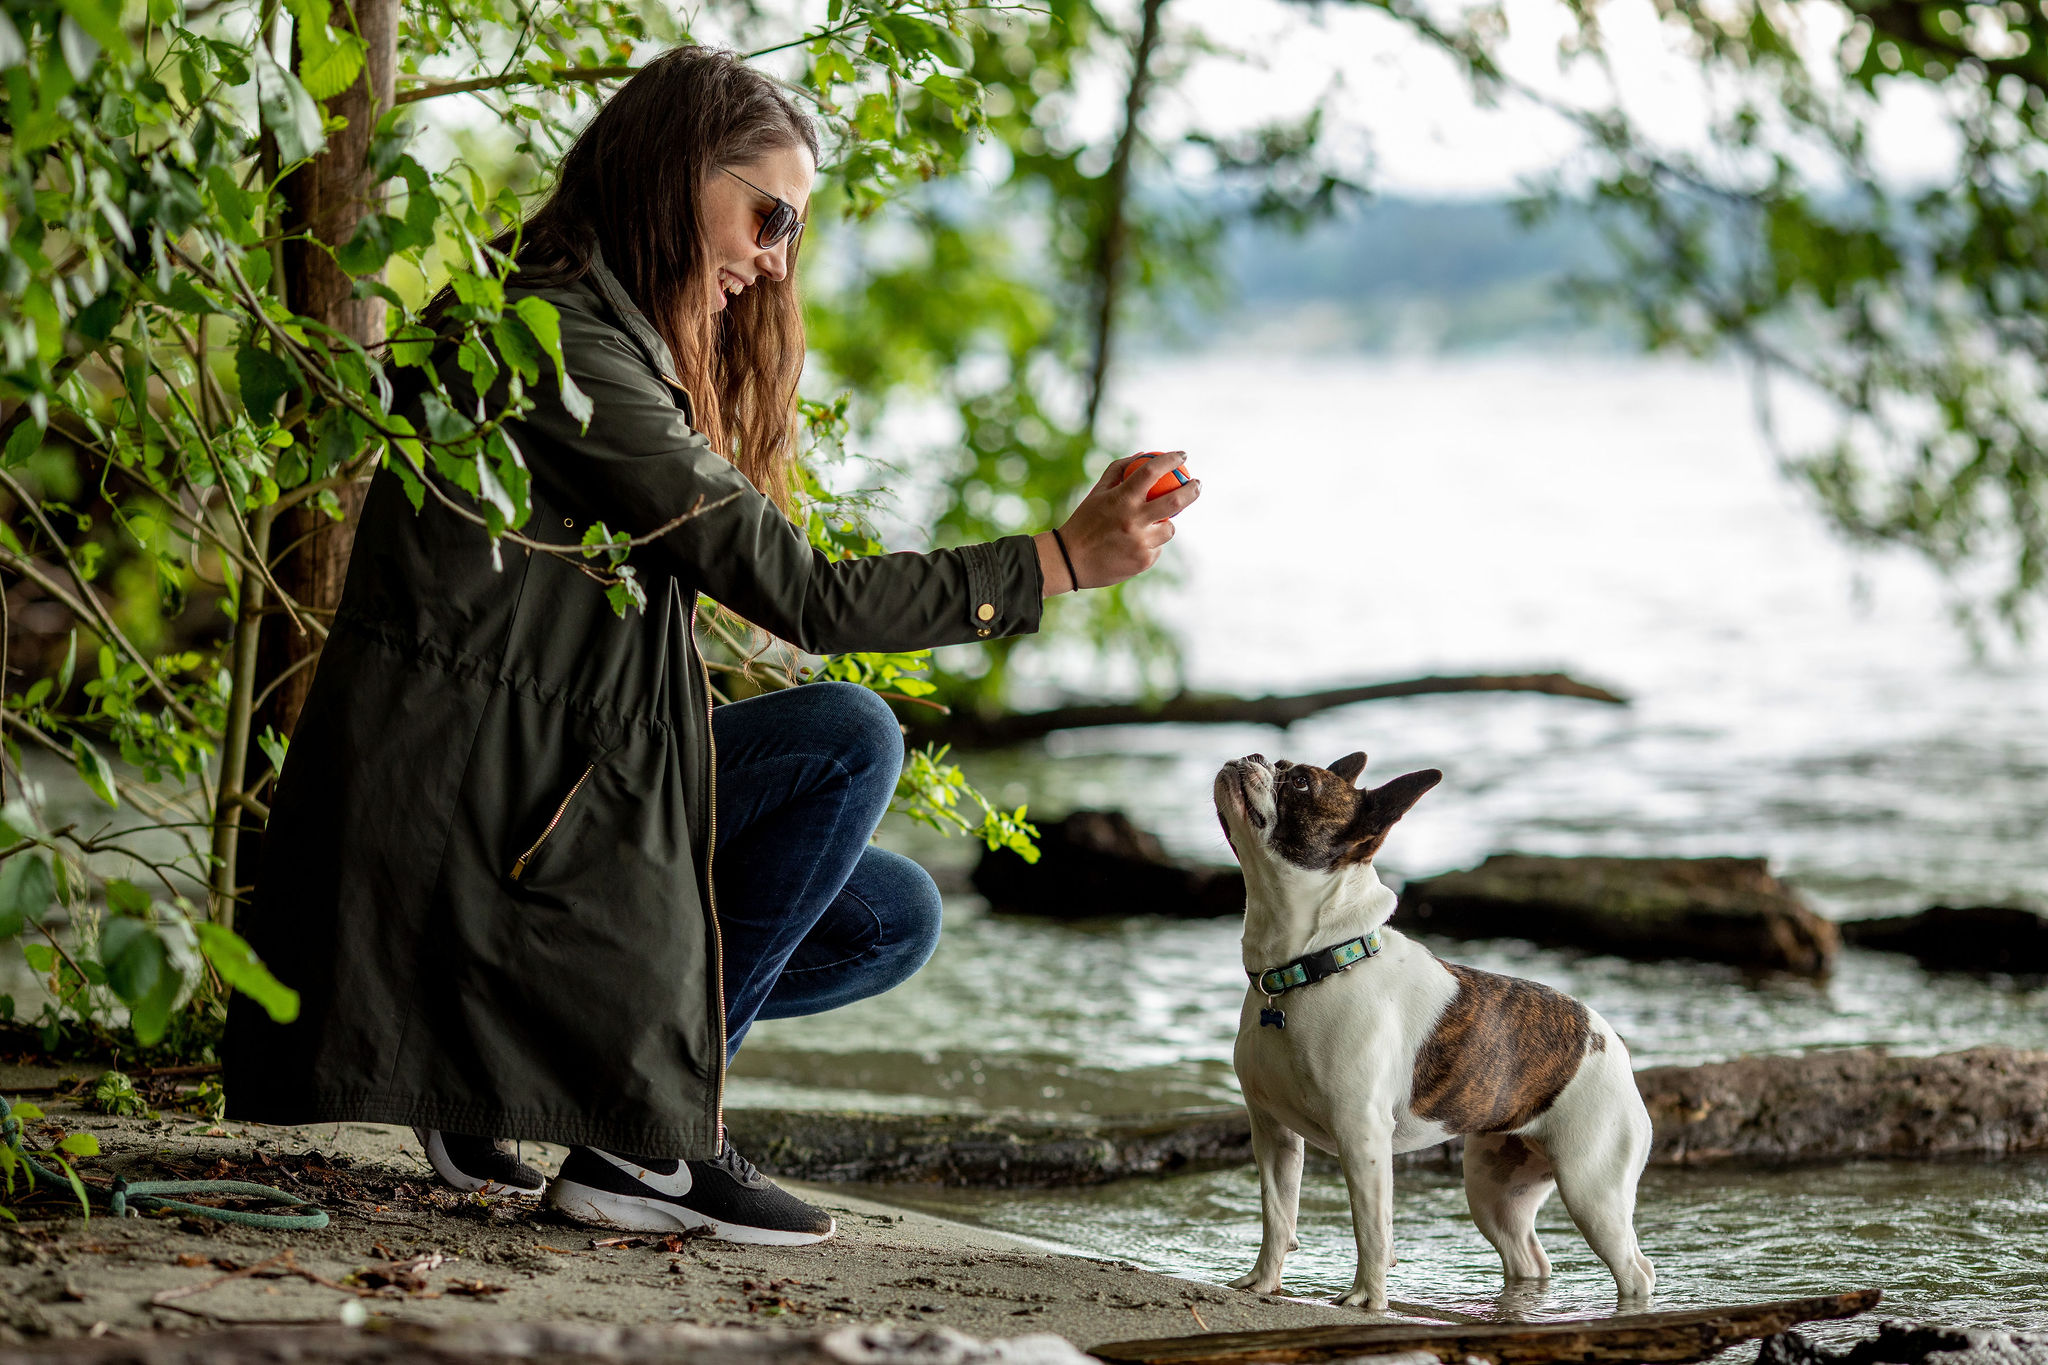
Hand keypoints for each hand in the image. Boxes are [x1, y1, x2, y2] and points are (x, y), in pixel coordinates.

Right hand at [1037, 450, 1199, 595]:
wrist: (1070, 561)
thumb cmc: (1085, 521)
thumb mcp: (1098, 492)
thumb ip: (1119, 470)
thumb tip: (1144, 454)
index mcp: (1121, 499)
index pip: (1152, 472)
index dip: (1171, 459)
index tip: (1183, 455)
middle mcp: (1133, 520)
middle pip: (1176, 501)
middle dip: (1192, 490)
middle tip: (1196, 484)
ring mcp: (1140, 543)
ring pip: (1169, 528)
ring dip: (1165, 523)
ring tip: (1152, 524)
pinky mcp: (1144, 561)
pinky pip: (1158, 547)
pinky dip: (1151, 542)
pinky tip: (1136, 545)